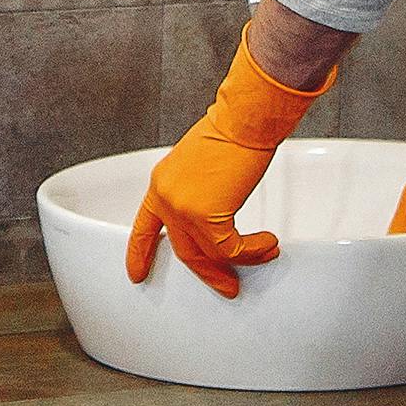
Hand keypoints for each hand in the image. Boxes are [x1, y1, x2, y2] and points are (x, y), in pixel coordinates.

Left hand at [126, 38, 334, 299]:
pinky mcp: (206, 215)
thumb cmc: (233, 132)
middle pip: (183, 250)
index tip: (136, 274)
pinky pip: (230, 249)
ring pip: (209, 254)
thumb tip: (217, 218)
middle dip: (209, 272)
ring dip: (241, 261)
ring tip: (264, 254)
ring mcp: (183, 207)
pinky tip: (269, 242)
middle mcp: (166, 197)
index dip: (140, 253)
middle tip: (228, 286)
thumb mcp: (202, 164)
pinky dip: (253, 250)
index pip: (144, 226)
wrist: (245, 118)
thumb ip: (199, 191)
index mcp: (161, 183)